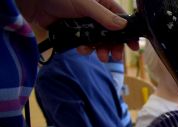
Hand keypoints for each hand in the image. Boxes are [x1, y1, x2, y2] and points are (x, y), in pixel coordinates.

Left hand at [17, 0, 137, 60]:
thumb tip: (123, 26)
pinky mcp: (73, 32)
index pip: (121, 20)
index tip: (133, 46)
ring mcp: (84, 24)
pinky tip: (82, 50)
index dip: (128, 33)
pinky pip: (84, 43)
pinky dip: (85, 48)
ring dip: (100, 50)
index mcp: (102, 4)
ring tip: (99, 57)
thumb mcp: (85, 4)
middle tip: (114, 56)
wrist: (32, 1)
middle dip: (113, 46)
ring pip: (98, 40)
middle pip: (111, 33)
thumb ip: (104, 16)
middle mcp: (95, 14)